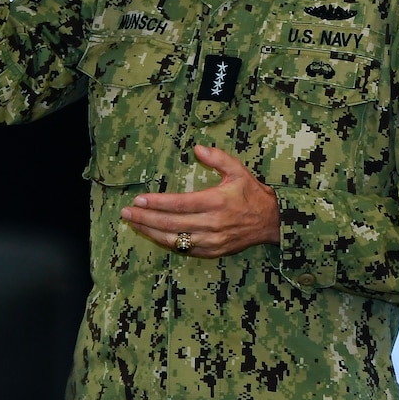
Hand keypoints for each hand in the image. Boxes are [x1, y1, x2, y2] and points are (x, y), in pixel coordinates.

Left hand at [120, 144, 281, 257]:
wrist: (272, 222)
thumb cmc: (252, 194)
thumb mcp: (238, 171)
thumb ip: (218, 158)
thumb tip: (197, 148)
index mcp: (216, 202)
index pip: (179, 204)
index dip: (156, 203)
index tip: (139, 200)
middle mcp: (211, 223)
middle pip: (171, 223)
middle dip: (145, 218)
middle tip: (126, 212)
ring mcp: (211, 240)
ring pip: (174, 239)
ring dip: (151, 232)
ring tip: (134, 224)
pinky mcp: (213, 251)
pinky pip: (185, 250)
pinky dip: (167, 242)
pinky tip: (154, 235)